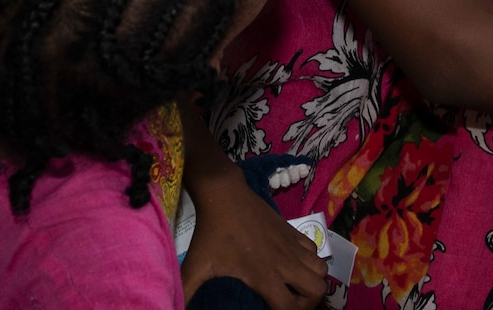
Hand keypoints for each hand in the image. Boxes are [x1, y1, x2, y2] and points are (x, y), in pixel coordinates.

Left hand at [181, 159, 329, 307]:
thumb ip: (185, 292)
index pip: (289, 308)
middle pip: (317, 290)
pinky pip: (316, 251)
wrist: (226, 195)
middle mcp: (284, 262)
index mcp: (263, 275)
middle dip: (309, 303)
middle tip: (291, 306)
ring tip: (296, 289)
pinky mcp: (293, 231)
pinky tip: (294, 266)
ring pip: (322, 270)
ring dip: (313, 282)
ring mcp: (292, 245)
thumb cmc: (211, 233)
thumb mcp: (195, 267)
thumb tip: (170, 307)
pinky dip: (312, 262)